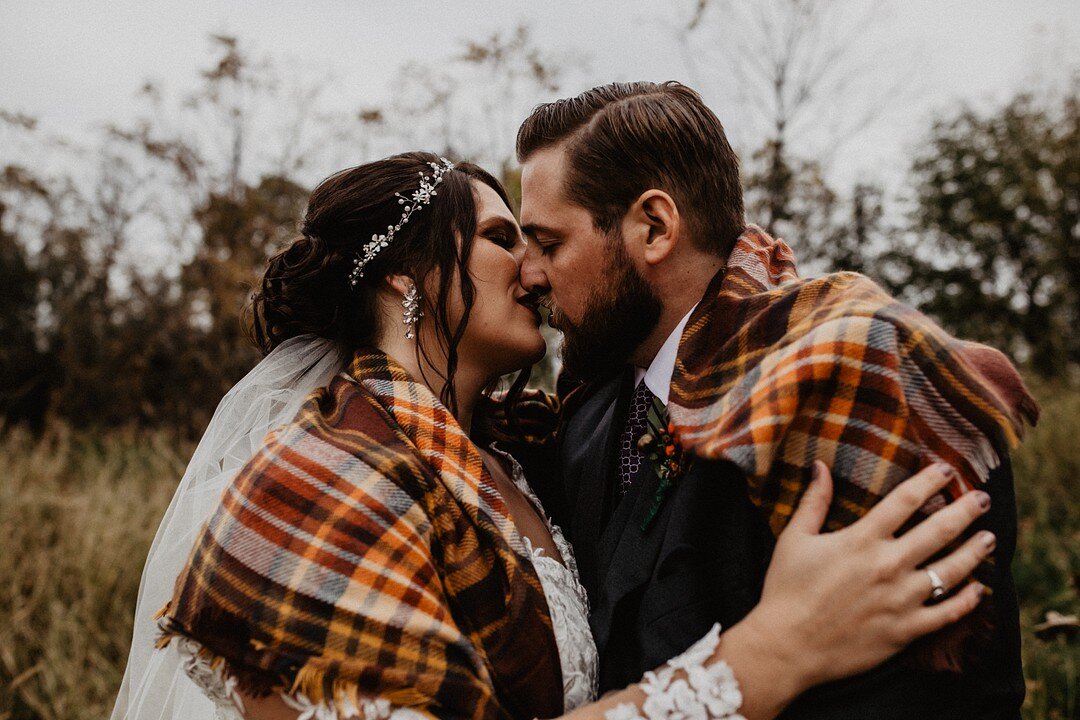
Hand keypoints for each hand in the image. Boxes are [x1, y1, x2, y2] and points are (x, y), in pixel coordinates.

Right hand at [733, 462, 993, 698]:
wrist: (787, 646)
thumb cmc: (786, 589)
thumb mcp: (794, 539)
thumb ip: (813, 501)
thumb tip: (821, 466)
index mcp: (862, 540)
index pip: (905, 501)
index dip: (929, 481)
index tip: (946, 470)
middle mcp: (888, 565)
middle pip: (939, 530)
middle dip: (965, 510)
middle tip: (983, 498)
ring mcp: (901, 600)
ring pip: (951, 571)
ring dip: (975, 552)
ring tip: (989, 538)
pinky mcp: (905, 630)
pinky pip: (947, 614)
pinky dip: (967, 601)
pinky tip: (978, 590)